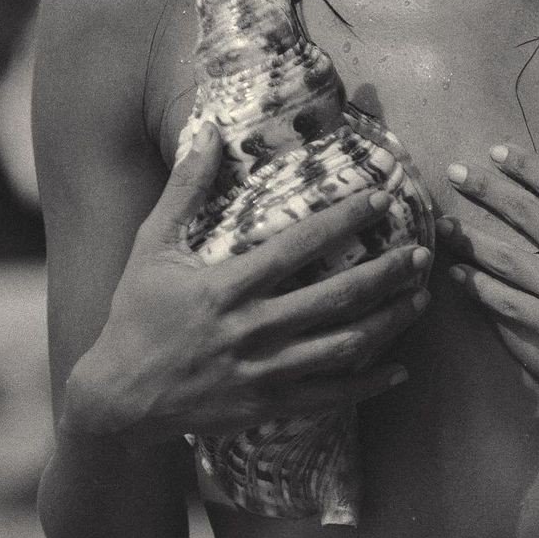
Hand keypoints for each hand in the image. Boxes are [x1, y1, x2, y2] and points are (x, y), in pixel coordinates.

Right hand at [65, 124, 429, 447]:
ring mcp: (263, 372)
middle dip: (385, 273)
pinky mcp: (268, 406)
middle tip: (421, 253)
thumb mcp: (152, 246)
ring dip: (388, 321)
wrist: (118, 399)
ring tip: (421, 298)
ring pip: (343, 346)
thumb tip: (206, 131)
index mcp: (227, 287)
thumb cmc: (136, 315)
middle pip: (335, 298)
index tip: (381, 197)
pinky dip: (370, 383)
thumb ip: (184, 189)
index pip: (299, 246)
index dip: (344, 220)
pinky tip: (400, 368)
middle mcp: (252, 330)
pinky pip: (330, 395)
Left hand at [439, 118, 538, 408]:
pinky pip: (507, 304)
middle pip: (517, 211)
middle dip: (482, 189)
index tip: (494, 153)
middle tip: (453, 175)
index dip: (517, 163)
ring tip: (444, 224)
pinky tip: (460, 276)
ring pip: (502, 257)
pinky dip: (479, 288)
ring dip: (469, 238)